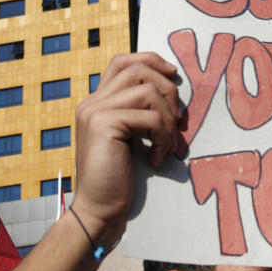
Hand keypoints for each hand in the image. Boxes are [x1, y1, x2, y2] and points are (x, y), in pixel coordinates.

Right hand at [73, 53, 180, 241]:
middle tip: (179, 122)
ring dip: (169, 120)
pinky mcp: (102, 124)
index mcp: (98, 102)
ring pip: (148, 91)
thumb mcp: (132, 138)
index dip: (152, 60)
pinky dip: (162, 137)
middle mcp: (92, 102)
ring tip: (168, 146)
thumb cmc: (119, 179)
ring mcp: (94, 111)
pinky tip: (156, 159)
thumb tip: (171, 91)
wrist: (99, 209)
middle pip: (138, 70)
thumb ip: (140, 113)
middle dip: (168, 91)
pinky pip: (150, 117)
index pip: (123, 62)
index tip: (174, 74)